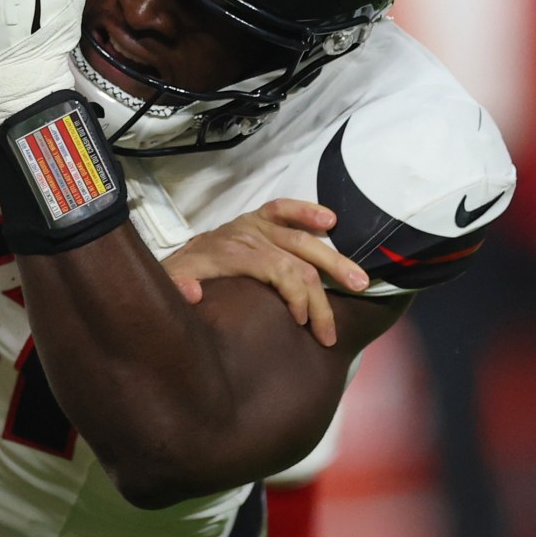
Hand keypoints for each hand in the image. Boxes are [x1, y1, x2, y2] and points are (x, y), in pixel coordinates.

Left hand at [162, 200, 369, 347]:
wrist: (174, 258)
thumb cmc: (181, 278)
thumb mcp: (173, 287)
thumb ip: (179, 289)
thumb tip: (192, 293)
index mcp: (234, 253)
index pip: (281, 271)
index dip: (298, 297)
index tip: (304, 324)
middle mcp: (249, 236)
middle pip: (299, 261)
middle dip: (322, 295)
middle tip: (336, 327)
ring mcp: (256, 225)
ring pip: (304, 239)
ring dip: (334, 261)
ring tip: (362, 283)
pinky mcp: (258, 219)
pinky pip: (285, 208)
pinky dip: (307, 212)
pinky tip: (331, 221)